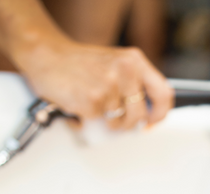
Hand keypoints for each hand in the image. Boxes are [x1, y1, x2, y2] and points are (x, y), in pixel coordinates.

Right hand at [16, 38, 173, 128]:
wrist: (45, 54)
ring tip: (92, 105)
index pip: (163, 94)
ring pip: (119, 123)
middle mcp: (125, 70)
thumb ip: (134, 84)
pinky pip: (97, 123)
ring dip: (106, 122)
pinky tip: (79, 104)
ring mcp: (109, 85)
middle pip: (140, 115)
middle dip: (127, 123)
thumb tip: (147, 114)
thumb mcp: (114, 64)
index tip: (151, 121)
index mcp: (134, 61)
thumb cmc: (77, 62)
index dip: (159, 114)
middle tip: (114, 119)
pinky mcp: (92, 100)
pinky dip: (87, 120)